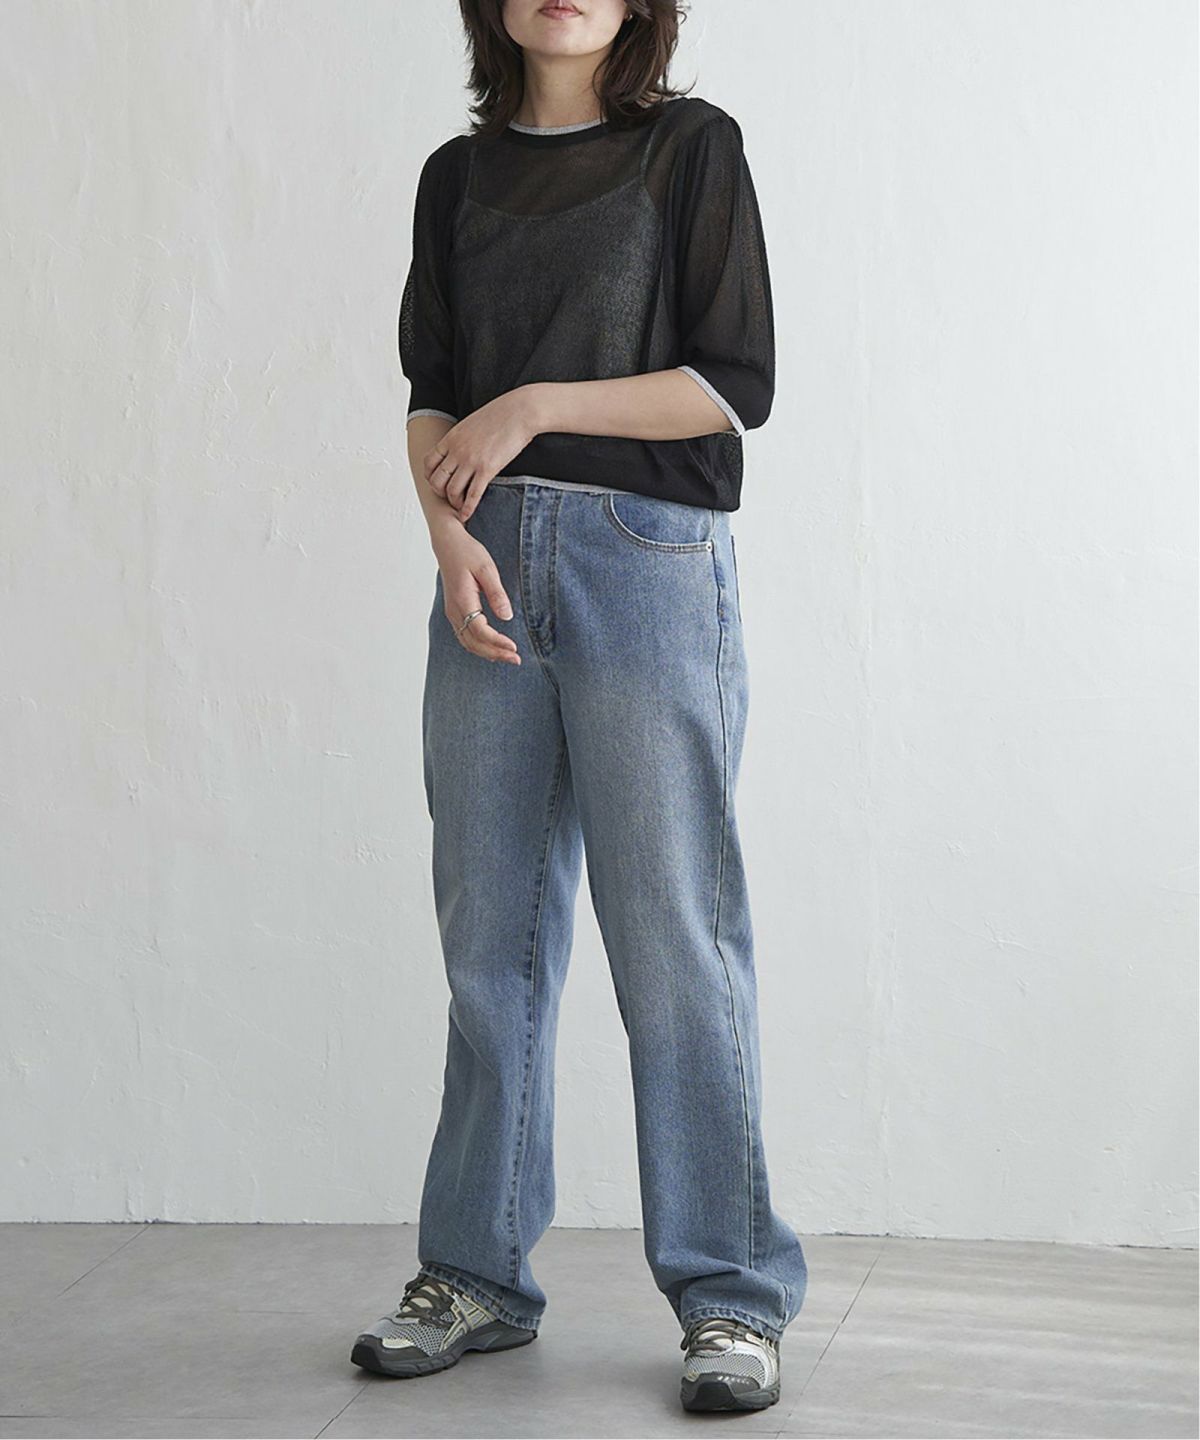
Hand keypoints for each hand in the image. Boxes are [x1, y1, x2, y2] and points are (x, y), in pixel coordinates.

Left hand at [420, 387, 538, 522]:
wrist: (520, 411)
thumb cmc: (501, 414)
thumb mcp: (472, 423)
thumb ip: (462, 438)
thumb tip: (461, 447)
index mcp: (451, 438)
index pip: (429, 463)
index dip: (430, 477)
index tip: (439, 483)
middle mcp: (456, 451)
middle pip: (437, 480)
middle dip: (441, 493)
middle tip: (450, 497)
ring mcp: (471, 461)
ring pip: (452, 491)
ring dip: (454, 503)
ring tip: (460, 507)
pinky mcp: (487, 469)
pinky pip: (472, 495)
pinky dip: (467, 508)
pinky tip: (467, 515)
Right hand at [431, 520, 520, 665]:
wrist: (447, 543)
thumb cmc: (467, 552)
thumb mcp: (487, 568)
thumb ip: (496, 593)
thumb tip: (507, 616)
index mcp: (462, 600)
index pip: (480, 630)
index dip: (497, 642)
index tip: (514, 647)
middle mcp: (454, 610)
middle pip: (473, 642)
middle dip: (495, 653)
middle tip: (516, 660)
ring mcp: (452, 612)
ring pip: (468, 642)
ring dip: (487, 652)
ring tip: (508, 657)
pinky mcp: (454, 611)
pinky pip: (465, 636)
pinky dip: (479, 646)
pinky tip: (493, 649)